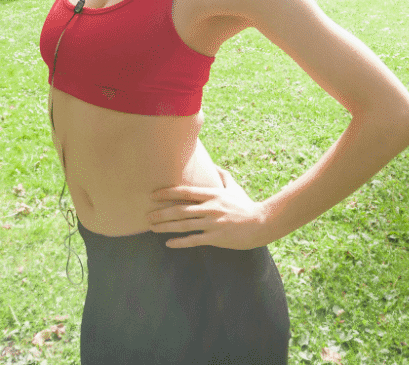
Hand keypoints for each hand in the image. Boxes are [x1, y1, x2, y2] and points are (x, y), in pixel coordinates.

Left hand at [147, 167, 269, 249]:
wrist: (261, 223)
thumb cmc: (246, 205)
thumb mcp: (234, 188)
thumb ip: (222, 176)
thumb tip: (213, 166)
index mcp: (212, 194)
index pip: (185, 191)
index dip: (167, 193)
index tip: (153, 195)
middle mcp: (210, 207)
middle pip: (180, 209)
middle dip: (161, 212)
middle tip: (147, 215)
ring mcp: (212, 223)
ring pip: (184, 224)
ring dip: (166, 226)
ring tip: (152, 227)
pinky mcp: (216, 237)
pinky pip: (194, 240)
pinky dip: (180, 242)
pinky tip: (168, 243)